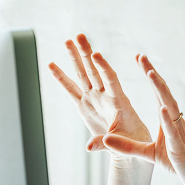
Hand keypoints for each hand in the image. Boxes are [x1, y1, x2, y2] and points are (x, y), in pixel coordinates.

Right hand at [48, 34, 150, 155]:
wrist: (130, 145)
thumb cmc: (133, 142)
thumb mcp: (123, 144)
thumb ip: (105, 143)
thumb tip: (88, 148)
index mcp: (119, 102)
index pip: (111, 80)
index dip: (104, 68)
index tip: (96, 54)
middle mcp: (105, 96)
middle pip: (94, 71)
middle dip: (86, 54)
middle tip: (79, 36)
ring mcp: (94, 99)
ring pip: (83, 75)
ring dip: (75, 59)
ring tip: (67, 41)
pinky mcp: (85, 106)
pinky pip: (70, 90)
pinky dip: (61, 78)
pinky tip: (52, 64)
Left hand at [101, 57, 184, 184]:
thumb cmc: (181, 165)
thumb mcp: (150, 154)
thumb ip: (128, 147)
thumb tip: (106, 138)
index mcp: (169, 121)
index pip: (158, 93)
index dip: (149, 75)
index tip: (140, 58)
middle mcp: (176, 122)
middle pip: (164, 93)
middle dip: (152, 74)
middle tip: (141, 56)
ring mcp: (180, 134)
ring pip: (170, 107)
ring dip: (161, 90)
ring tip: (151, 74)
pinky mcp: (181, 149)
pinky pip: (174, 132)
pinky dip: (168, 119)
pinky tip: (162, 108)